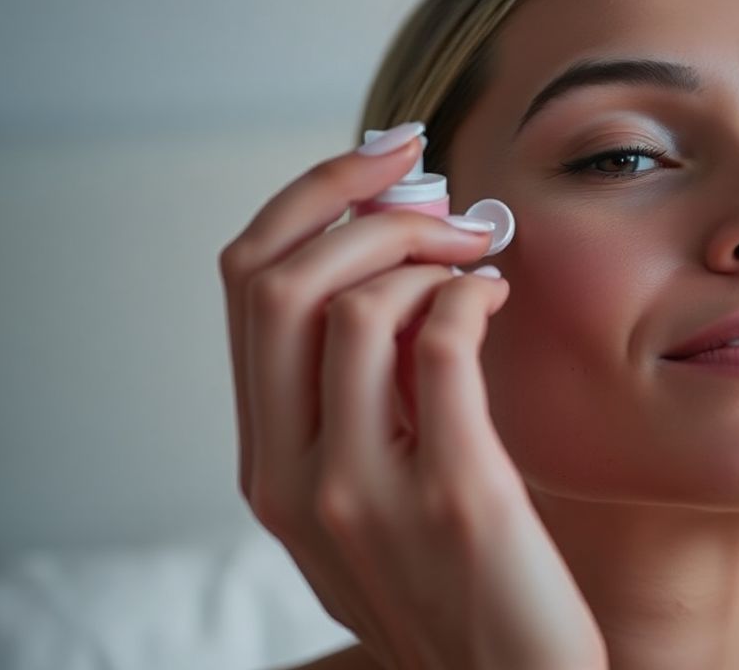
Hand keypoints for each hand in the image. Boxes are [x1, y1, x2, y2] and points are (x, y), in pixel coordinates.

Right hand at [217, 128, 606, 669]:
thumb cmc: (457, 582)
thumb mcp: (374, 491)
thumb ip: (359, 398)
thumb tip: (389, 266)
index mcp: (267, 467)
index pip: (246, 287)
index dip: (307, 197)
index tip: (379, 156)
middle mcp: (292, 479)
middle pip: (275, 280)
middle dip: (360, 204)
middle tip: (439, 198)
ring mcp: (362, 491)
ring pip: (351, 302)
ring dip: (423, 249)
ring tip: (473, 257)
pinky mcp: (452, 494)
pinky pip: (441, 345)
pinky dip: (467, 294)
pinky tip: (493, 297)